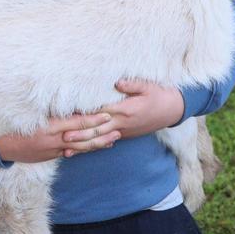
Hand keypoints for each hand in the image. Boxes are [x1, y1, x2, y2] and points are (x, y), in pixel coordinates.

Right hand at [0, 112, 117, 162]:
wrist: (1, 145)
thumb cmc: (14, 124)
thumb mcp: (30, 113)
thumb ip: (49, 109)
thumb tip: (66, 99)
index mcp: (49, 125)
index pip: (76, 122)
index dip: (93, 119)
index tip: (107, 114)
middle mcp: (54, 139)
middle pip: (82, 137)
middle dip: (101, 133)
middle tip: (117, 129)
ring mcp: (53, 149)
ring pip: (80, 147)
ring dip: (97, 144)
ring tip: (112, 140)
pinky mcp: (51, 156)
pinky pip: (71, 153)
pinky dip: (84, 150)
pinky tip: (94, 148)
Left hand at [62, 81, 183, 153]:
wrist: (172, 110)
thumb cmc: (158, 94)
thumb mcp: (147, 85)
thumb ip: (131, 84)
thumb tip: (117, 82)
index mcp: (126, 109)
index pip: (102, 113)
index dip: (86, 115)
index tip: (70, 116)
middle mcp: (122, 123)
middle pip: (97, 130)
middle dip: (80, 134)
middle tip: (62, 137)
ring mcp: (123, 131)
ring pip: (100, 140)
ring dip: (83, 145)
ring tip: (67, 150)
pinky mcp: (124, 135)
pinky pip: (106, 142)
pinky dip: (94, 147)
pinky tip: (82, 151)